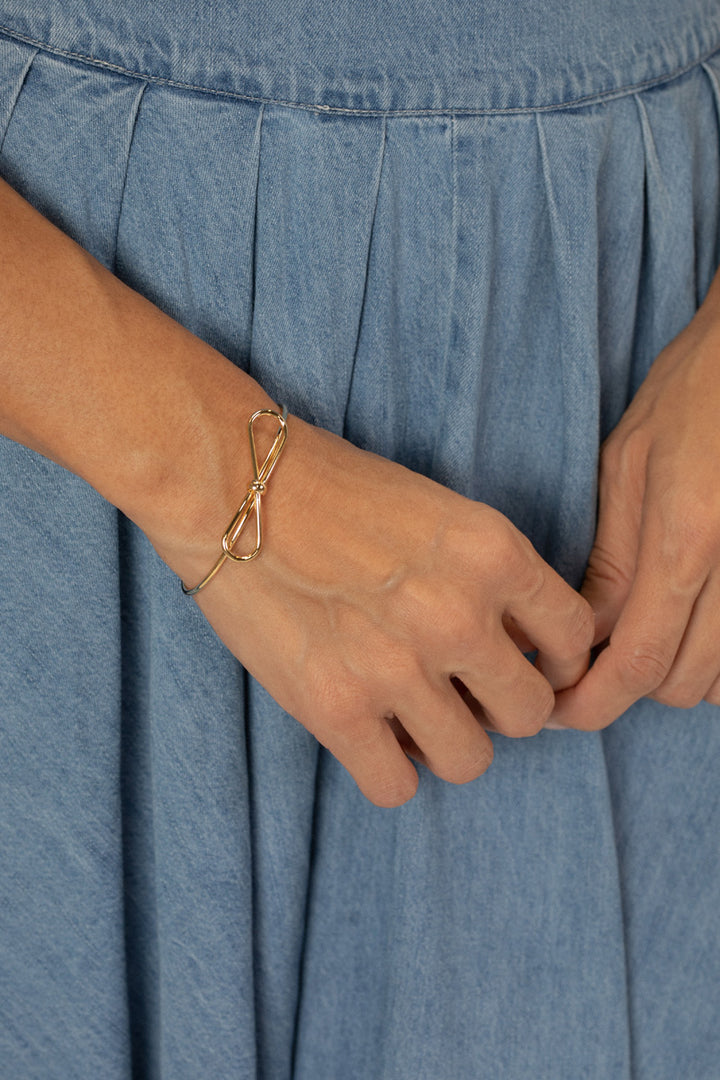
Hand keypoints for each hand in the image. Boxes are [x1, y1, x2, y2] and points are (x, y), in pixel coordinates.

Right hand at [164, 417, 593, 806]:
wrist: (231, 488)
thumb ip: (491, 578)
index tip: (521, 659)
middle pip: (532, 711)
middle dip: (501, 704)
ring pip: (471, 760)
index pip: (575, 639)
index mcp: (494, 553)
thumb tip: (519, 651)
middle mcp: (457, 615)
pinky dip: (387, 768)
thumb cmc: (335, 490)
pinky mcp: (334, 709)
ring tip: (413, 712)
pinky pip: (396, 787)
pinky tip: (370, 734)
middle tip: (462, 687)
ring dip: (447, 742)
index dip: (554, 657)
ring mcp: (397, 667)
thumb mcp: (440, 511)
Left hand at [550, 279, 719, 730]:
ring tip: (638, 639)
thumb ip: (614, 554)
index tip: (560, 709)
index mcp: (686, 538)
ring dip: (674, 675)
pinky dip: (717, 661)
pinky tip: (689, 627)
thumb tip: (587, 627)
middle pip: (680, 682)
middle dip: (627, 687)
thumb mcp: (629, 463)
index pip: (637, 660)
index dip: (592, 702)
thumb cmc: (693, 393)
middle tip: (588, 666)